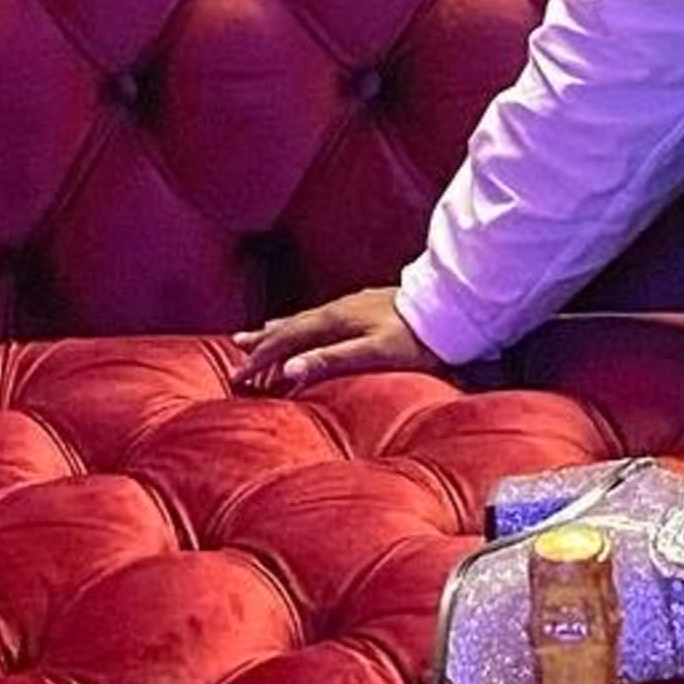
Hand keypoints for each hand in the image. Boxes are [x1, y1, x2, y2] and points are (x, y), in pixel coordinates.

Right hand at [233, 284, 446, 394]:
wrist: (448, 310)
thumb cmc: (414, 338)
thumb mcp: (372, 353)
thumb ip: (331, 360)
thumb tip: (289, 369)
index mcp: (334, 320)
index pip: (286, 340)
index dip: (260, 359)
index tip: (236, 377)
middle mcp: (337, 308)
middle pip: (290, 326)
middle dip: (262, 341)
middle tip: (235, 350)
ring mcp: (350, 306)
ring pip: (304, 319)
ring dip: (279, 330)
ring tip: (258, 334)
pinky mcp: (363, 309)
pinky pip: (319, 319)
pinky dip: (302, 326)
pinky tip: (309, 328)